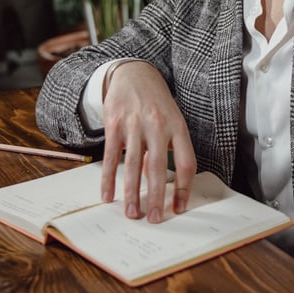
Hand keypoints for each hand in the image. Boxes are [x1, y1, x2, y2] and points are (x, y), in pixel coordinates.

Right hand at [100, 61, 196, 223]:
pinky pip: (111, 156)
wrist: (134, 73)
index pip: (186, 163)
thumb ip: (168, 149)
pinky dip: (108, 178)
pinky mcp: (114, 123)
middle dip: (156, 197)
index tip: (178, 208)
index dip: (184, 189)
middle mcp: (158, 125)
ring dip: (131, 193)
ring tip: (132, 213)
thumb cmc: (156, 103)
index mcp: (178, 127)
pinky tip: (107, 195)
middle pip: (158, 168)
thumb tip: (161, 184)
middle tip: (153, 219)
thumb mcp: (171, 120)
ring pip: (133, 165)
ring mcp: (135, 124)